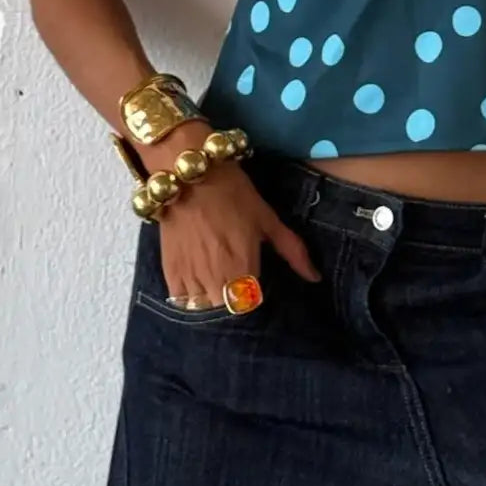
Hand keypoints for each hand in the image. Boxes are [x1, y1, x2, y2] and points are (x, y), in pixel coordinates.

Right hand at [156, 161, 321, 308]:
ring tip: (217, 281)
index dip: (254, 296)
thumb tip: (316, 278)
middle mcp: (216, 281)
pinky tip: (197, 282)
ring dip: (212, 299)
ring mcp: (190, 279)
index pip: (251, 307)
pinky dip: (189, 297)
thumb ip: (293, 251)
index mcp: (244, 271)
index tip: (255, 284)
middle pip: (227, 310)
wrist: (190, 175)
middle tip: (236, 280)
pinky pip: (180, 301)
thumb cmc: (235, 195)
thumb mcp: (268, 219)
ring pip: (203, 309)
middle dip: (233, 300)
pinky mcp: (169, 272)